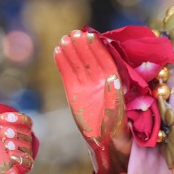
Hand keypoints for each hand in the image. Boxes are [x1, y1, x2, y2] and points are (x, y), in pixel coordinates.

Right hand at [54, 30, 124, 149]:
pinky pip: (67, 74)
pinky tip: (57, 51)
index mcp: (112, 80)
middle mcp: (98, 80)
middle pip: (90, 59)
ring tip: (64, 39)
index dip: (97, 48)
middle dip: (82, 46)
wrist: (104, 139)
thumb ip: (113, 94)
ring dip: (71, 51)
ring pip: (78, 64)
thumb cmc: (115, 124)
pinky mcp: (73, 91)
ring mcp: (85, 85)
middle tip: (74, 34)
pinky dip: (62, 63)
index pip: (104, 60)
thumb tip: (112, 78)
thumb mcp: (116, 111)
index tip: (90, 36)